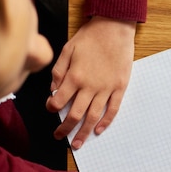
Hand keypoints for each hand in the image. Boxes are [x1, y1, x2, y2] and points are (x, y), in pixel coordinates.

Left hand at [46, 16, 135, 148]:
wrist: (115, 28)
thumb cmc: (90, 37)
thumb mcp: (68, 49)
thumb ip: (59, 70)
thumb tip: (53, 89)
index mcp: (74, 77)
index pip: (59, 101)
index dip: (52, 108)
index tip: (50, 109)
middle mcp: (90, 86)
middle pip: (75, 114)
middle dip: (65, 128)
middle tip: (59, 137)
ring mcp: (106, 88)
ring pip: (94, 116)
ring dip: (84, 132)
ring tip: (78, 143)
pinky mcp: (120, 87)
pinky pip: (113, 109)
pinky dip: (106, 121)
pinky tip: (99, 130)